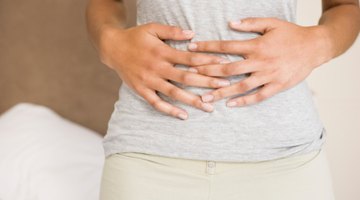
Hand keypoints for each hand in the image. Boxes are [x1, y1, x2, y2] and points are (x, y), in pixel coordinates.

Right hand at [98, 23, 230, 119]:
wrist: (112, 47)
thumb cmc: (135, 36)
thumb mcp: (152, 28)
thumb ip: (172, 31)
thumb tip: (192, 34)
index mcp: (162, 51)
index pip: (189, 58)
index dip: (207, 61)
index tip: (223, 64)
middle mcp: (157, 67)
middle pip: (186, 77)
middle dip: (206, 82)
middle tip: (224, 87)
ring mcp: (148, 81)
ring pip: (174, 93)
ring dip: (193, 100)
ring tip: (209, 107)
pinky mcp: (141, 90)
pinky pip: (157, 103)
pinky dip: (170, 110)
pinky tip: (184, 116)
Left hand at [187, 17, 331, 106]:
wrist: (315, 47)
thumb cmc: (291, 34)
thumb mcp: (272, 23)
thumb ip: (251, 23)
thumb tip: (230, 24)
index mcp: (256, 45)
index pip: (226, 47)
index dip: (208, 48)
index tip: (192, 49)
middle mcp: (260, 61)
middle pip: (228, 69)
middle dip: (207, 72)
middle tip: (190, 76)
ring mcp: (268, 75)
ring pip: (241, 86)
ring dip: (221, 92)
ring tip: (204, 97)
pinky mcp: (277, 86)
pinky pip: (258, 96)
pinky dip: (244, 101)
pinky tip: (230, 104)